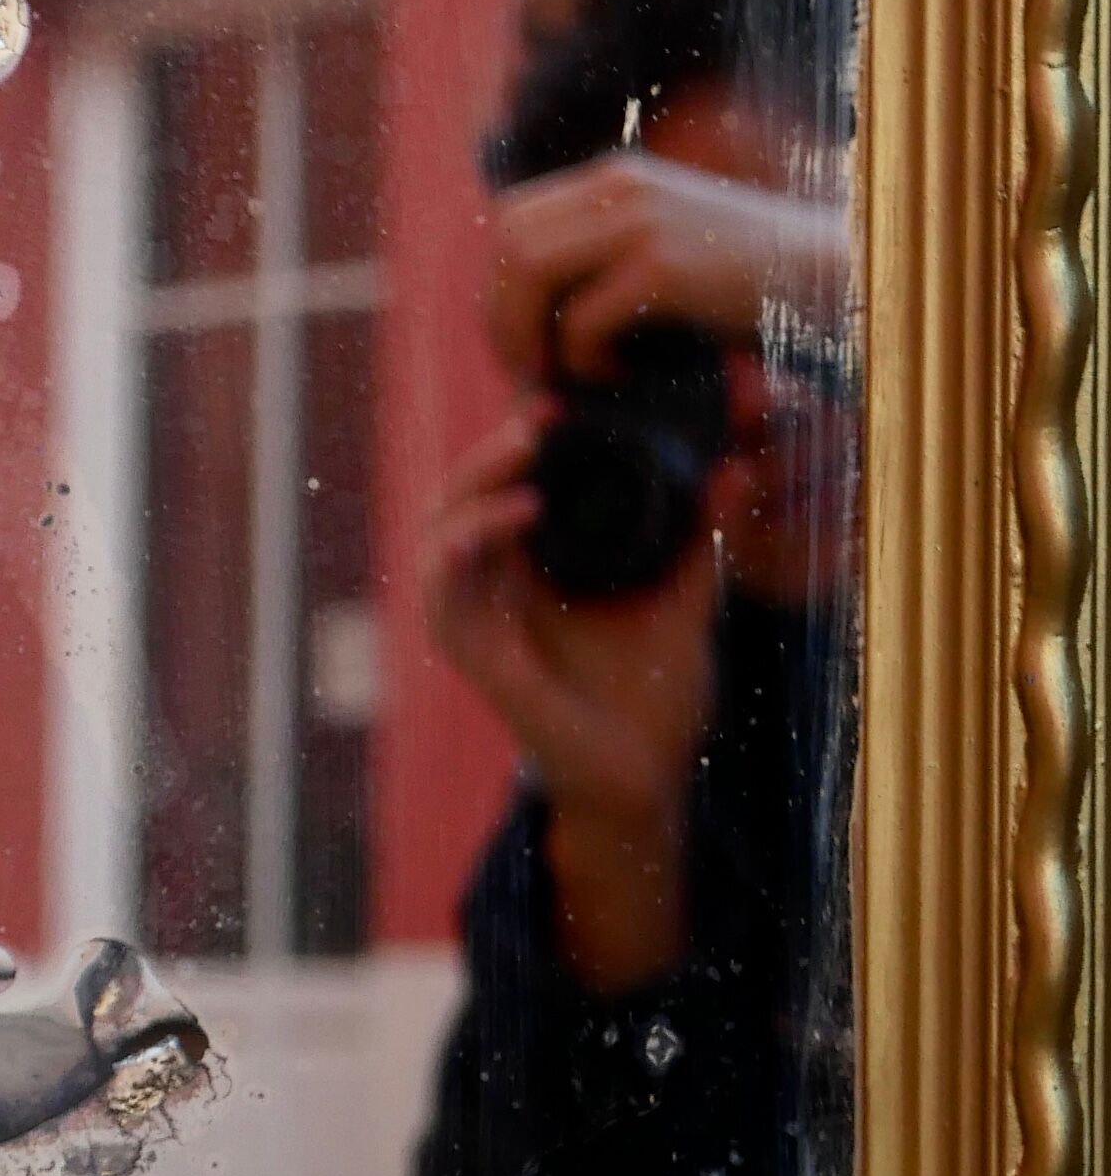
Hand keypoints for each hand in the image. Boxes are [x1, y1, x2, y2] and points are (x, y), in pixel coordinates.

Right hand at [423, 406, 714, 984]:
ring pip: (438, 532)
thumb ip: (702, 536)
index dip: (512, 441)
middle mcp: (492, 590)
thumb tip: (736, 466)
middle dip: (492, 449)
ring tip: (526, 455)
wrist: (647, 777)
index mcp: (531, 569)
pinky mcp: (473, 657)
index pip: (500, 488)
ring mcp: (476, 622)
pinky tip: (509, 519)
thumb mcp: (684, 598)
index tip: (556, 399)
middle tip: (539, 415)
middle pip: (460, 498)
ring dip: (474, 486)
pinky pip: (444, 592)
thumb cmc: (655, 696)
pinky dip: (464, 547)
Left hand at [482, 147, 850, 386]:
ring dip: (529, 338)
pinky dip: (584, 361)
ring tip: (563, 379)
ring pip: (528, 273)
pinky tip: (620, 377)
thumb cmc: (746, 286)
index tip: (519, 345)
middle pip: (506, 244)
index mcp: (614, 180)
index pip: (510, 221)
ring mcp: (642, 221)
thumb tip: (521, 321)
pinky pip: (581, 319)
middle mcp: (620, 187)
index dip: (498, 288)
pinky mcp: (665, 267)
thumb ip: (599, 264)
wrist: (833, 283)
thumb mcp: (664, 253)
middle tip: (530, 374)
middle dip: (501, 318)